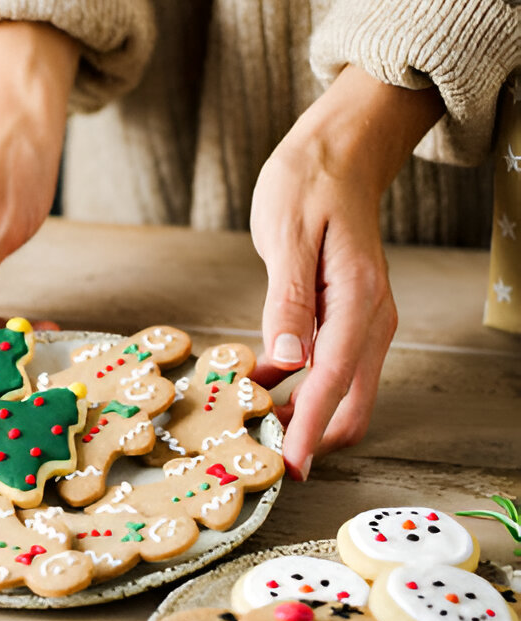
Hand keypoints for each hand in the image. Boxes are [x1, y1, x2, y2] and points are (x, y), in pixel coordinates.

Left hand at [250, 66, 443, 479]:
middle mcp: (370, 320)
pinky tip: (258, 387)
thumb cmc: (309, 184)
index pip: (334, 382)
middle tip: (257, 455)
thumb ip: (288, 301)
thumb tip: (289, 363)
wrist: (339, 152)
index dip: (309, 431)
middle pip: (349, 404)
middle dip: (310, 436)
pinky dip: (299, 390)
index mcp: (358, 301)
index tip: (287, 468)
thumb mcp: (288, 236)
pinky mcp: (344, 320)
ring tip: (249, 425)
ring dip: (302, 416)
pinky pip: (328, 371)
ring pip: (340, 393)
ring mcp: (361, 323)